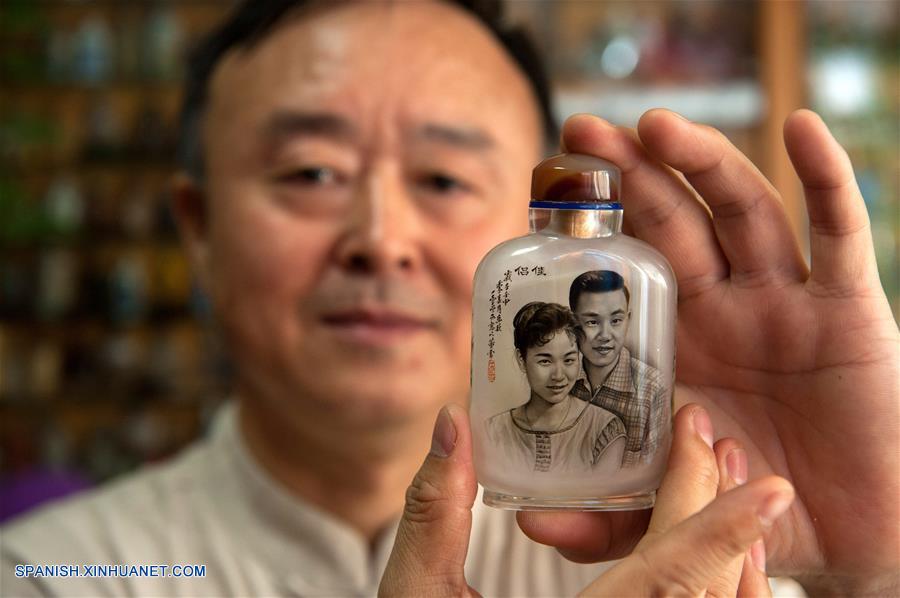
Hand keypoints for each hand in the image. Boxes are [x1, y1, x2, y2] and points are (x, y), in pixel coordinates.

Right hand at [379, 404, 792, 596]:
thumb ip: (435, 513)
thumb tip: (453, 425)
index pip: (667, 580)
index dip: (720, 528)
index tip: (771, 486)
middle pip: (703, 592)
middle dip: (720, 513)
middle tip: (710, 441)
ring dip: (730, 553)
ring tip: (720, 483)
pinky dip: (718, 591)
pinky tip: (710, 556)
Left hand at [518, 109, 899, 595]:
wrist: (854, 538)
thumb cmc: (759, 512)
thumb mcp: (670, 512)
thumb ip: (605, 517)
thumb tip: (526, 521)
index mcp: (678, 343)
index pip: (629, 266)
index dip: (592, 226)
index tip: (545, 187)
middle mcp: (726, 309)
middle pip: (674, 220)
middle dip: (630, 174)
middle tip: (582, 132)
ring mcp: (784, 303)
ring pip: (743, 211)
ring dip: (703, 162)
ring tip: (655, 124)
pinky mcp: (848, 311)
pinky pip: (839, 234)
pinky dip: (827, 178)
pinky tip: (801, 127)